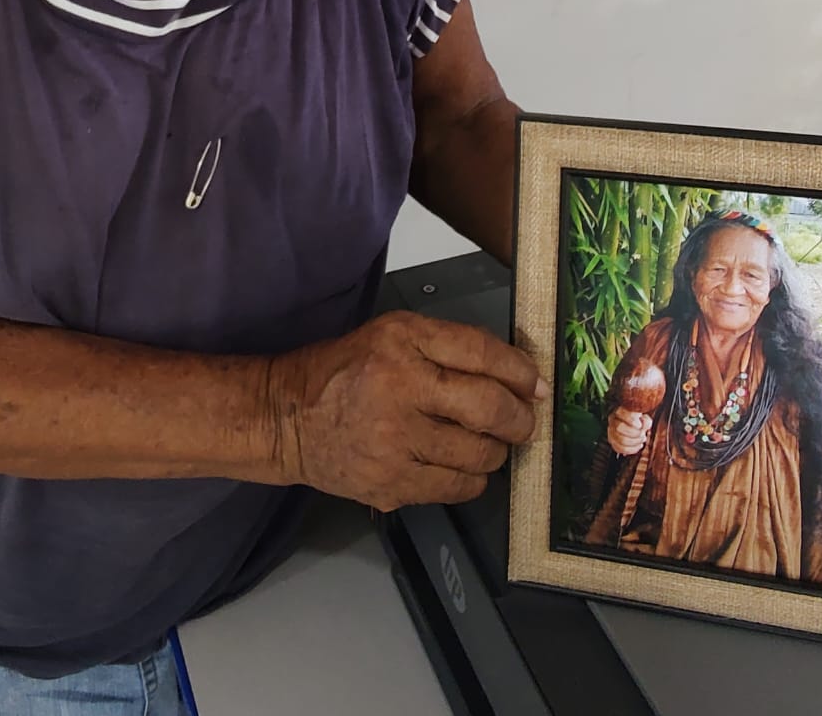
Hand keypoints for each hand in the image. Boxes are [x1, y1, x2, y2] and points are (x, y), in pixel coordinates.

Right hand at [267, 310, 544, 511]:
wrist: (287, 417)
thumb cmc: (344, 370)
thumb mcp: (392, 334)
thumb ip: (447, 346)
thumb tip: (512, 370)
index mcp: (402, 342)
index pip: (481, 353)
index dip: (520, 371)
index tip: (534, 384)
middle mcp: (400, 387)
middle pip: (489, 408)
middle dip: (520, 418)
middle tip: (524, 421)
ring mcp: (395, 442)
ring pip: (480, 455)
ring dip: (495, 450)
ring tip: (486, 442)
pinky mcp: (392, 484)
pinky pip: (457, 488)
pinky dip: (471, 478)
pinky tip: (459, 464)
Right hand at [607, 407, 651, 455]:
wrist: (633, 427)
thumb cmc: (639, 421)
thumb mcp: (644, 418)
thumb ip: (645, 420)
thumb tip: (643, 425)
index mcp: (619, 411)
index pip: (621, 413)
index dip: (631, 420)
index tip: (640, 425)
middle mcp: (613, 420)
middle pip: (619, 427)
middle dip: (634, 433)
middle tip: (642, 434)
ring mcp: (611, 432)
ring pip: (621, 440)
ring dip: (635, 442)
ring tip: (641, 440)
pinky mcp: (613, 442)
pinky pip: (620, 449)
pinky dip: (632, 449)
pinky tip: (638, 445)